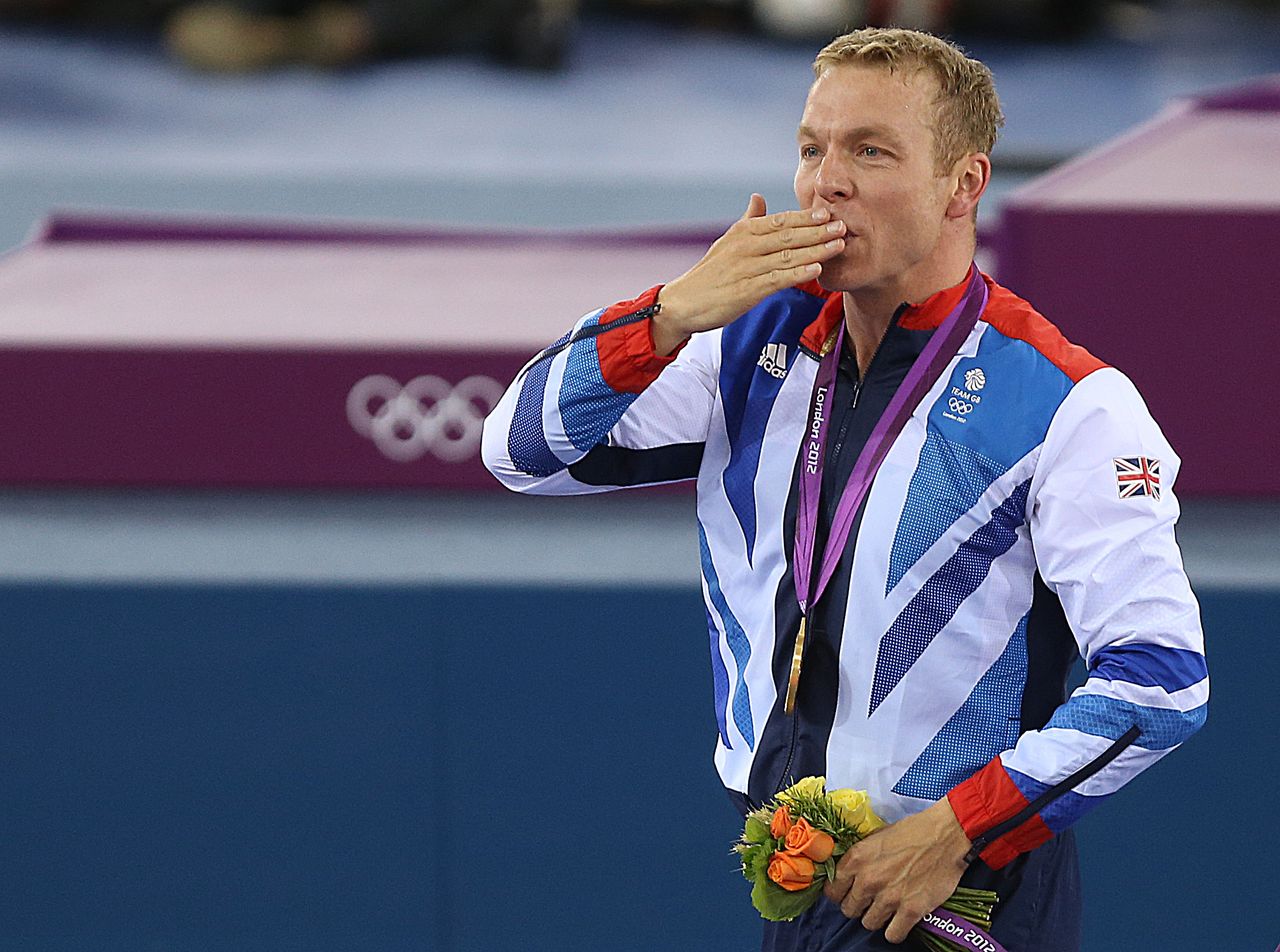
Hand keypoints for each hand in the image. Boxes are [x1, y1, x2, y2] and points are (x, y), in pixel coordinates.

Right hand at [651, 194, 845, 354]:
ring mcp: (746, 268)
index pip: (780, 220)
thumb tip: (759, 197)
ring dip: (816, 249)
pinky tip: (817, 269)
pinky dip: (798, 273)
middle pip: (788, 235)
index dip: (806, 216)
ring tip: (839, 244)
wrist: (683, 303)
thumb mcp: (726, 242)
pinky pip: (777, 279)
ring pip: (787, 255)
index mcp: (743, 232)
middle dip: (818, 230)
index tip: (828, 212)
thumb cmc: (709, 274)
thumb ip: (747, 220)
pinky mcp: (746, 291)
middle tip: (844, 225)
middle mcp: (745, 246)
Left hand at [823, 798, 970, 943]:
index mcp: (857, 858)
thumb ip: (860, 856)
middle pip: (849, 910)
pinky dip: (895, 931)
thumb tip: (848, 871)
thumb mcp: (877, 836)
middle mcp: (869, 879)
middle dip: (858, 907)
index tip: (847, 894)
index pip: (832, 891)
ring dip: (877, 918)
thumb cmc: (914, 831)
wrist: (945, 835)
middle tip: (869, 901)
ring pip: (868, 924)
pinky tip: (900, 921)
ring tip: (887, 909)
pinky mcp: (911, 911)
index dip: (839, 894)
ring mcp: (889, 897)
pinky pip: (892, 935)